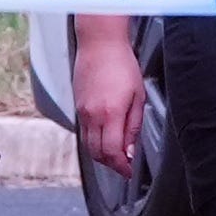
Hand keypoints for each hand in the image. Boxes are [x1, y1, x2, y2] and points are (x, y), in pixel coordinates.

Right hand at [69, 15, 143, 177]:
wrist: (99, 43)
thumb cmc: (121, 63)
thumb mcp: (138, 95)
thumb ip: (133, 125)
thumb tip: (130, 149)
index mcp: (110, 114)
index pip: (112, 153)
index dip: (121, 167)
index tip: (128, 171)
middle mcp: (92, 115)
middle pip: (97, 153)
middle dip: (111, 165)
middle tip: (123, 167)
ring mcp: (82, 111)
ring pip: (88, 144)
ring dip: (101, 155)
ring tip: (115, 155)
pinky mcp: (78, 105)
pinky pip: (84, 131)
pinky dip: (94, 140)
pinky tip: (105, 137)